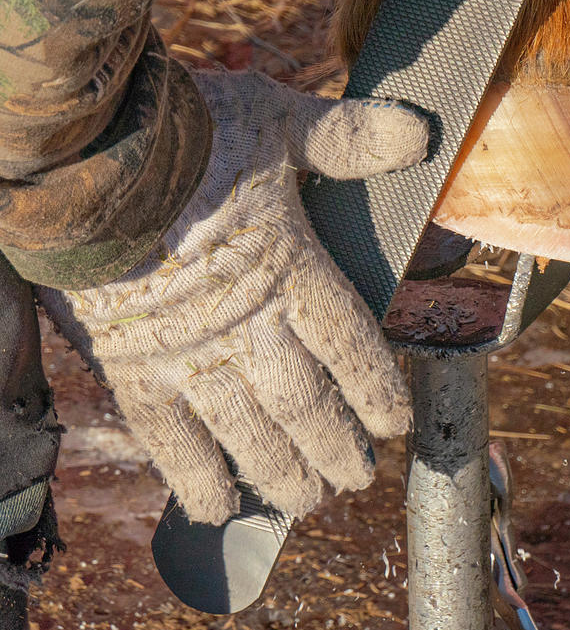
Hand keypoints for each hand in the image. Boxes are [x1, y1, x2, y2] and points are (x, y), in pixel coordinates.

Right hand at [38, 70, 428, 523]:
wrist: (87, 151)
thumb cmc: (188, 131)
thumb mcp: (278, 122)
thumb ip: (347, 138)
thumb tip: (422, 132)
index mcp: (291, 269)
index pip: (350, 347)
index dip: (376, 390)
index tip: (393, 424)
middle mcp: (247, 323)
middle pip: (306, 404)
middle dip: (337, 448)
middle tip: (358, 478)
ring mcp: (188, 352)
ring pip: (247, 433)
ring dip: (281, 474)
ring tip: (307, 502)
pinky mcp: (133, 365)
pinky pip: (166, 438)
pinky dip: (191, 476)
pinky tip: (217, 507)